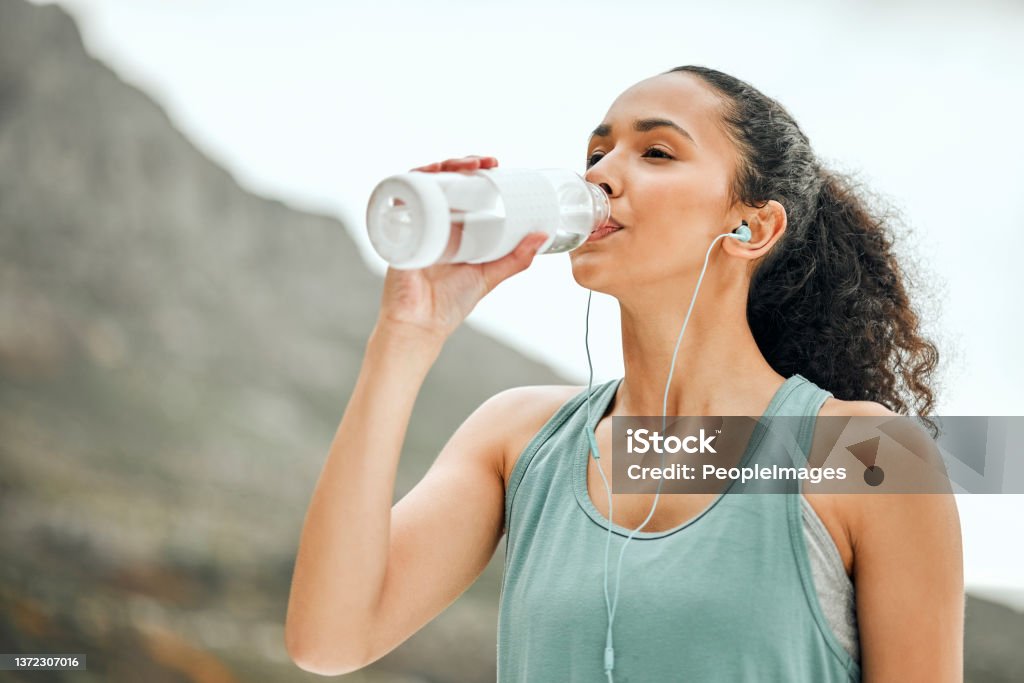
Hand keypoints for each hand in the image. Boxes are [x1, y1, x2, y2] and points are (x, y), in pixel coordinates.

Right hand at [377, 156, 546, 339]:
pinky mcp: (398, 232)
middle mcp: (433, 222)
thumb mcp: (489, 275)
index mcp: (453, 228)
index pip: (460, 189)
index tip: (494, 163)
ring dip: (438, 168)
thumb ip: (516, 259)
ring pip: (420, 184)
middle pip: (441, 181)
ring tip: (460, 166)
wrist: (421, 324)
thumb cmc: (449, 303)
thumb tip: (542, 236)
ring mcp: (414, 225)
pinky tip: (424, 176)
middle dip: (460, 163)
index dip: (475, 171)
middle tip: (484, 162)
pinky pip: (398, 201)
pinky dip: (407, 184)